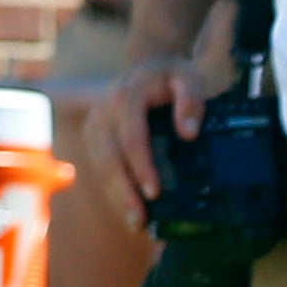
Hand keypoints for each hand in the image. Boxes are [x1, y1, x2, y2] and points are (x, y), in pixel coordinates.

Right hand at [91, 49, 216, 232]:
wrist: (146, 64)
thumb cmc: (171, 75)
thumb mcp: (189, 78)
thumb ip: (192, 100)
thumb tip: (188, 134)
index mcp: (125, 98)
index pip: (131, 138)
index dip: (141, 167)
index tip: (154, 193)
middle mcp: (103, 112)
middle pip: (109, 158)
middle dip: (123, 191)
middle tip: (140, 220)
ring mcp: (95, 124)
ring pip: (100, 165)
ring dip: (116, 195)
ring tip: (135, 223)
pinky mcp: (95, 136)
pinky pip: (100, 165)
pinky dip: (112, 187)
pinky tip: (127, 207)